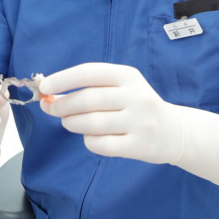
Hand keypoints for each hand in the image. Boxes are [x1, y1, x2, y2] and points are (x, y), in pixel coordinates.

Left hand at [39, 62, 183, 163]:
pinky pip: (101, 144)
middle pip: (87, 99)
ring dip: (71, 123)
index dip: (63, 79)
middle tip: (51, 109)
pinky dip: (88, 141)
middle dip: (62, 105)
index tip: (44, 87)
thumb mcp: (120, 87)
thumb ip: (88, 87)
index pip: (89, 72)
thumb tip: (48, 94)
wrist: (173, 131)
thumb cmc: (136, 105)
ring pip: (91, 123)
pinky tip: (90, 137)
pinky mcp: (140, 145)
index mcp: (128, 75)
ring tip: (68, 122)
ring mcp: (140, 122)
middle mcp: (136, 96)